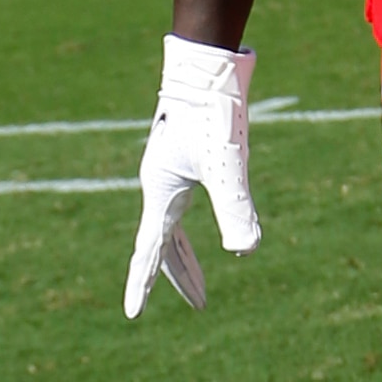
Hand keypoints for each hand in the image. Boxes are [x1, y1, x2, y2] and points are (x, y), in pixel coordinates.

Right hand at [125, 36, 259, 318]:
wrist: (206, 67)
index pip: (149, 251)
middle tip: (202, 304)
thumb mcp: (227, 166)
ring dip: (186, 256)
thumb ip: (236, 208)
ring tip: (202, 279)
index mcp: (161, 193)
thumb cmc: (212, 114)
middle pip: (164, 245)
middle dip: (181, 277)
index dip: (142, 286)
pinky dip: (188, 227)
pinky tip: (200, 220)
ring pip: (172, 226)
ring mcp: (170, 171)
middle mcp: (160, 186)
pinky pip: (181, 204)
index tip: (133, 315)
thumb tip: (247, 250)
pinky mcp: (185, 158)